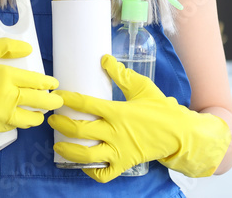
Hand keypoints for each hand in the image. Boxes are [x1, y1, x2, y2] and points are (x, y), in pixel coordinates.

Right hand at [0, 38, 61, 157]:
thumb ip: (5, 47)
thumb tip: (27, 49)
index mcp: (5, 74)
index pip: (36, 80)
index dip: (48, 83)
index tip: (54, 84)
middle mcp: (7, 95)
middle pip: (38, 101)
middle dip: (51, 102)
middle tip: (58, 101)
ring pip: (28, 119)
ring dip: (37, 116)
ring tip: (41, 114)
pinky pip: (11, 126)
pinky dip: (18, 123)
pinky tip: (20, 119)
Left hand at [48, 54, 229, 182]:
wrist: (179, 133)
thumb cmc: (160, 109)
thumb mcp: (141, 87)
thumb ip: (121, 74)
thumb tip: (104, 58)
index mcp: (118, 111)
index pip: (86, 104)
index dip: (68, 99)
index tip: (57, 96)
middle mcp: (115, 133)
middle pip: (79, 130)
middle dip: (60, 124)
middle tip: (52, 118)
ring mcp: (119, 151)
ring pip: (86, 155)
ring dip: (68, 149)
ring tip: (58, 144)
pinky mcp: (124, 164)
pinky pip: (103, 174)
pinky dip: (91, 171)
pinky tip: (83, 163)